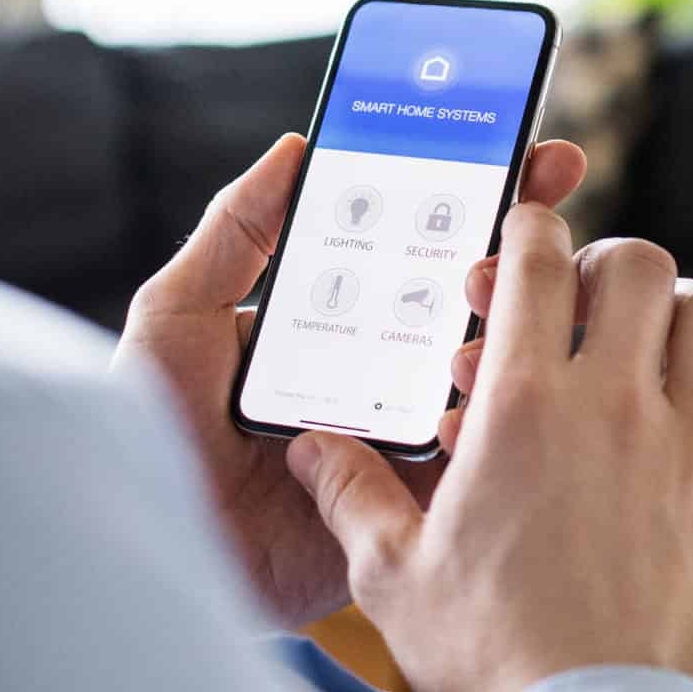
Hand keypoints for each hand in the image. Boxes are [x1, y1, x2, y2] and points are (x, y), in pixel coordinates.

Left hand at [116, 133, 588, 628]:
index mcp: (336, 323)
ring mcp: (402, 437)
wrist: (153, 544)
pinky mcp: (413, 504)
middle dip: (525, 251)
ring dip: (512, 324)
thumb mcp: (178, 314)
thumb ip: (234, 231)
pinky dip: (493, 418)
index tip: (528, 155)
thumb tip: (296, 147)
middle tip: (544, 208)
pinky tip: (480, 380)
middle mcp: (380, 375)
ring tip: (492, 291)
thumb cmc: (148, 430)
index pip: (417, 251)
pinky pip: (476, 458)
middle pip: (471, 306)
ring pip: (487, 373)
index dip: (478, 202)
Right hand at [284, 206, 692, 691]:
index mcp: (523, 408)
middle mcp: (617, 407)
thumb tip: (307, 447)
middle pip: (639, 266)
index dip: (529, 232)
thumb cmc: (491, 662)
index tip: (520, 246)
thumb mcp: (392, 577)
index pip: (538, 260)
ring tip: (655, 347)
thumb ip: (352, 494)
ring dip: (686, 313)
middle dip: (606, 269)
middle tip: (582, 310)